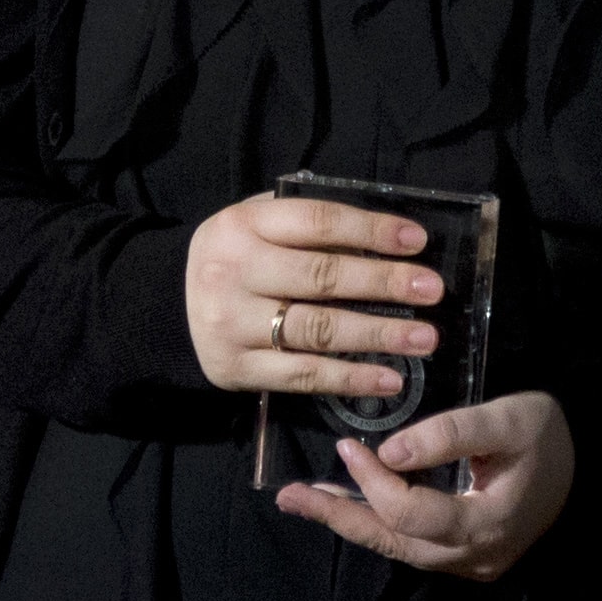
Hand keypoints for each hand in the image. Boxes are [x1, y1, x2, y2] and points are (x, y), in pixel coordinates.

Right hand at [184, 192, 444, 403]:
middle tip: (432, 290)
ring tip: (424, 338)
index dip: (370, 230)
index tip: (417, 241)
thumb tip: (386, 234)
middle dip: (384, 283)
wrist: (168, 309)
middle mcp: (233, 271)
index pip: (317, 223)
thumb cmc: (236, 258)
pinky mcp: (235, 368)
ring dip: (377, 335)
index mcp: (243, 224)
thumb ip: (306, 223)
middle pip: (322, 277)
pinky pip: (302, 374)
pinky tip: (389, 377)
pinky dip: (350, 377)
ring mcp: (232, 323)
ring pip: (317, 330)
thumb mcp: (256, 224)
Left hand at [278, 392, 574, 579]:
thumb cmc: (547, 435)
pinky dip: (376, 523)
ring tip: (303, 501)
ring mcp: (469, 562)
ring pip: (398, 548)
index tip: (349, 445)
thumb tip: (388, 452)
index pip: (413, 514)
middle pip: (394, 543)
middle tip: (290, 497)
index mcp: (486, 525)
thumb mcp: (509, 418)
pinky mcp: (464, 554)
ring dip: (350, 522)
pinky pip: (411, 544)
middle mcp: (473, 557)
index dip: (375, 483)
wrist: (585, 465)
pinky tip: (346, 505)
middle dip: (339, 518)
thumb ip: (452, 432)